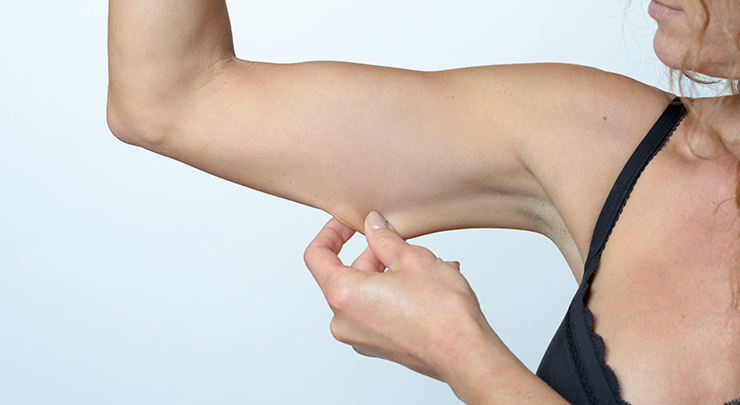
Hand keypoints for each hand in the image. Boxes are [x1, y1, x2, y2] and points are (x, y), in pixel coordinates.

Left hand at [303, 211, 492, 380]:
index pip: (317, 256)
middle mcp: (344, 321)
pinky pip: (378, 310)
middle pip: (346, 274)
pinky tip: (428, 283)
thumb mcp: (411, 258)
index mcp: (343, 295)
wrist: (464, 353)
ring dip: (391, 272)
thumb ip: (384, 238)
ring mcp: (360, 337)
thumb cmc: (440, 311)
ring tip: (428, 263)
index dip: (330, 233)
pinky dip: (396, 293)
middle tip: (400, 240)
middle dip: (373, 253)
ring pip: (366, 292)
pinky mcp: (379, 346)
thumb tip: (373, 225)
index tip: (348, 223)